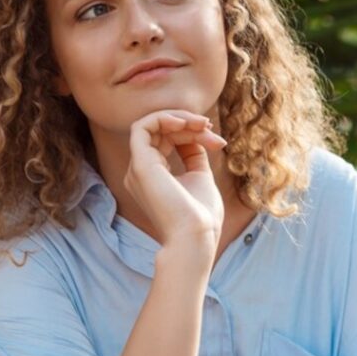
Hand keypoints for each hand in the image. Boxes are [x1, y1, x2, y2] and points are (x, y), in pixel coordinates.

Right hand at [124, 110, 226, 250]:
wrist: (196, 236)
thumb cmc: (201, 217)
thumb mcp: (200, 178)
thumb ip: (194, 156)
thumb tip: (198, 135)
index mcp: (153, 177)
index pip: (168, 141)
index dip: (192, 133)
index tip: (218, 141)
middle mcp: (140, 172)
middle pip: (160, 131)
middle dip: (189, 124)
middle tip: (210, 129)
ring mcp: (138, 168)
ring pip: (151, 125)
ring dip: (179, 119)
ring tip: (202, 124)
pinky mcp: (140, 165)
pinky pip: (142, 127)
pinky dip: (164, 118)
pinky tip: (185, 123)